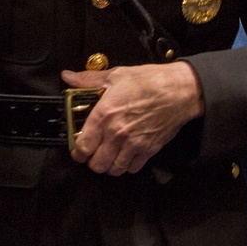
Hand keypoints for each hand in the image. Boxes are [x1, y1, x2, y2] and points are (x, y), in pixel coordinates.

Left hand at [61, 62, 203, 175]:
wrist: (178, 91)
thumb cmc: (148, 81)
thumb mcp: (115, 75)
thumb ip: (88, 80)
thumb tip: (68, 77)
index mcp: (104, 115)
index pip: (83, 146)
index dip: (77, 152)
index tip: (77, 149)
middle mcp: (117, 133)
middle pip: (96, 164)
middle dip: (91, 161)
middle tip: (92, 153)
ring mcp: (134, 144)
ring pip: (113, 170)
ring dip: (108, 166)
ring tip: (107, 156)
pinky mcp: (149, 150)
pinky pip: (132, 168)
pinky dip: (126, 166)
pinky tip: (124, 156)